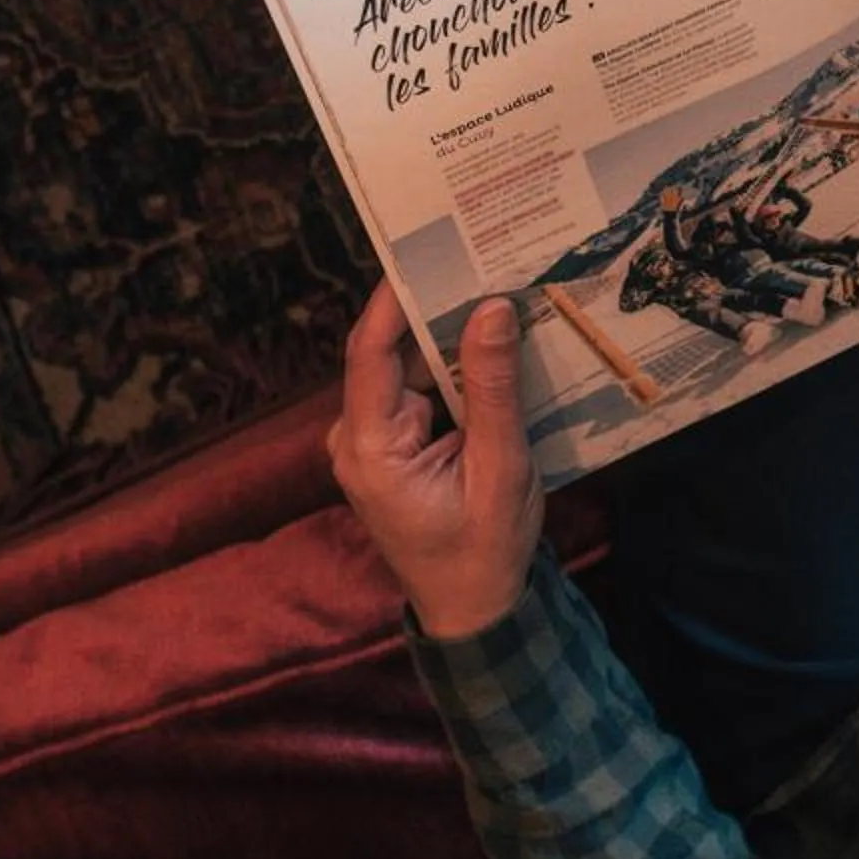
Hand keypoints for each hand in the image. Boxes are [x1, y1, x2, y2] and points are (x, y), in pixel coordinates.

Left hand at [328, 281, 543, 640]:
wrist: (475, 609)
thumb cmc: (485, 549)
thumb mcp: (500, 469)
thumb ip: (492, 389)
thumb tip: (491, 309)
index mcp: (370, 449)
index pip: (370, 352)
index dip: (394, 297)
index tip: (429, 249)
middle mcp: (357, 437)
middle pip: (388, 352)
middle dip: (434, 308)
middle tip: (479, 257)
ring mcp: (372, 441)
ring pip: (407, 366)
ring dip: (448, 334)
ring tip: (494, 284)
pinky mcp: (393, 444)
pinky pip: (417, 389)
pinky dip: (450, 365)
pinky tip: (491, 337)